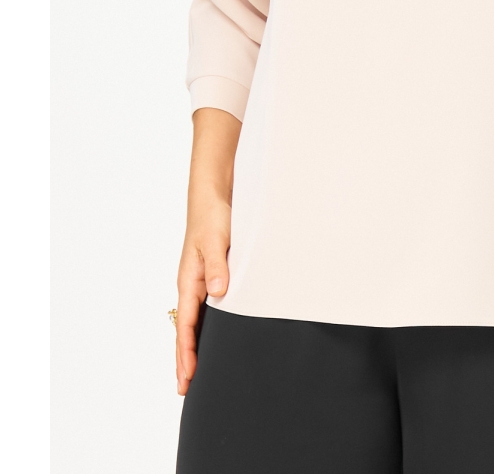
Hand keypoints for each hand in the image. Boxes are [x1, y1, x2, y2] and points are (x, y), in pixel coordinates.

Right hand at [175, 190, 230, 394]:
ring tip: (192, 372)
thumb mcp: (215, 240)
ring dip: (192, 346)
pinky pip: (204, 310)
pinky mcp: (210, 276)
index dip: (186, 352)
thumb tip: (218, 292)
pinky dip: (204, 329)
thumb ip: (216, 265)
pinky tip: (209, 337)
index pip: (187, 325)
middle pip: (185, 329)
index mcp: (189, 280)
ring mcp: (200, 281)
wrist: (213, 196)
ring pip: (194, 321)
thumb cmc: (212, 216)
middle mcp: (192, 284)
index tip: (187, 375)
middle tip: (185, 388)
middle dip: (184, 358)